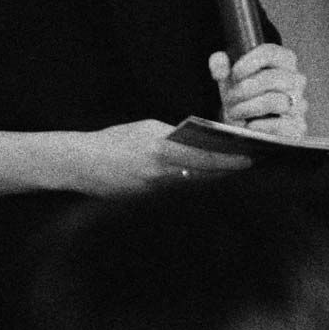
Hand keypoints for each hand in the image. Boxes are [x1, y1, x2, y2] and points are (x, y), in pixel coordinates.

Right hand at [88, 119, 246, 193]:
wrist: (79, 163)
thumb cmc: (114, 139)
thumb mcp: (146, 128)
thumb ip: (174, 134)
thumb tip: (201, 138)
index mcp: (161, 150)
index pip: (206, 157)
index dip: (230, 160)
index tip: (250, 158)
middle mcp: (160, 173)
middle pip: (205, 175)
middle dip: (228, 171)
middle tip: (248, 166)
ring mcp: (154, 190)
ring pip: (194, 186)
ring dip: (213, 180)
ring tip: (232, 173)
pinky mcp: (147, 200)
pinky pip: (178, 194)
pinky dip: (193, 187)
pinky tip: (205, 182)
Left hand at [209, 44, 307, 136]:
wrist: (248, 124)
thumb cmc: (242, 96)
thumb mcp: (230, 78)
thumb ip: (221, 65)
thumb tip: (220, 65)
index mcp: (283, 61)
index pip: (271, 53)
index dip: (250, 62)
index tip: (235, 74)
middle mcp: (296, 80)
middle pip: (272, 78)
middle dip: (244, 89)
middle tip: (230, 98)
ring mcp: (299, 103)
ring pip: (274, 101)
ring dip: (247, 108)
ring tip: (235, 113)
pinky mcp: (298, 126)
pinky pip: (280, 125)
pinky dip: (259, 126)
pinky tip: (249, 125)